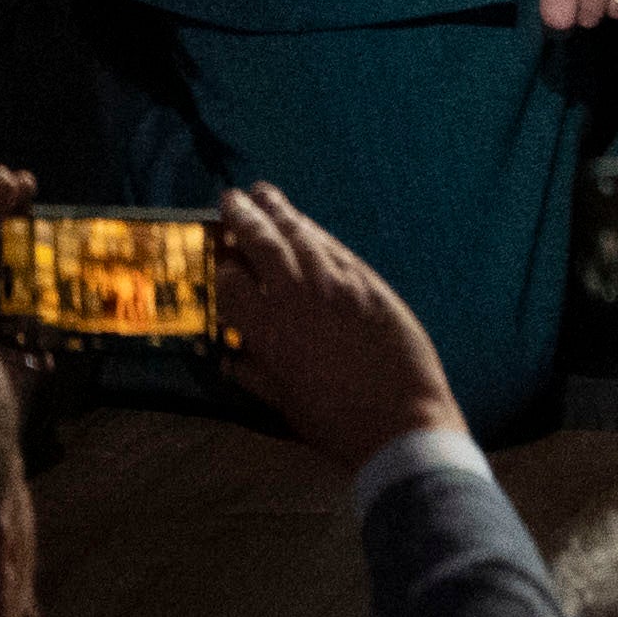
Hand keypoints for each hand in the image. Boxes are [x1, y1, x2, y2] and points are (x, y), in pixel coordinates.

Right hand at [214, 181, 464, 462]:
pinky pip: (333, 247)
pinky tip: (304, 221)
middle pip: (262, 246)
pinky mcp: (368, 282)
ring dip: (278, 212)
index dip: (222, 267)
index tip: (218, 255)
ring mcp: (335, 285)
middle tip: (230, 199)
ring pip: (299, 237)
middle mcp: (296, 299)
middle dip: (243, 219)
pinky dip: (314, 230)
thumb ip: (253, 375)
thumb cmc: (336, 423)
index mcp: (267, 334)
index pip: (232, 285)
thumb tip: (227, 359)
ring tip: (261, 193)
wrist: (400, 420)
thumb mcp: (284, 405)